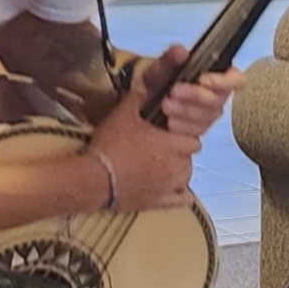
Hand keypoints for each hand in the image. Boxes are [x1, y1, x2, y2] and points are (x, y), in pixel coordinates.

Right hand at [83, 61, 203, 211]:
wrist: (95, 178)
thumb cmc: (111, 144)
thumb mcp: (124, 113)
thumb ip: (141, 97)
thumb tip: (149, 84)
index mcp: (174, 143)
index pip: (193, 139)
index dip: (181, 134)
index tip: (168, 133)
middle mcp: (179, 166)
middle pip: (188, 157)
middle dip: (178, 152)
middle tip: (157, 148)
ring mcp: (171, 186)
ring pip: (186, 176)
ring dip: (176, 170)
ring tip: (157, 165)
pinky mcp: (162, 203)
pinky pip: (182, 199)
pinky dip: (179, 194)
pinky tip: (169, 187)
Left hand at [130, 44, 245, 139]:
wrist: (144, 97)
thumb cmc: (158, 78)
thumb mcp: (159, 66)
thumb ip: (170, 58)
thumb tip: (181, 51)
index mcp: (215, 75)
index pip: (236, 79)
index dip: (224, 81)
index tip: (203, 79)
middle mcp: (216, 96)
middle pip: (217, 100)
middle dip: (195, 96)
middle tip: (172, 91)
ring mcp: (207, 115)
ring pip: (206, 117)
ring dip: (185, 111)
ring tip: (165, 105)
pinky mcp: (196, 130)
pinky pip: (195, 132)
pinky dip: (181, 126)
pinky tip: (168, 121)